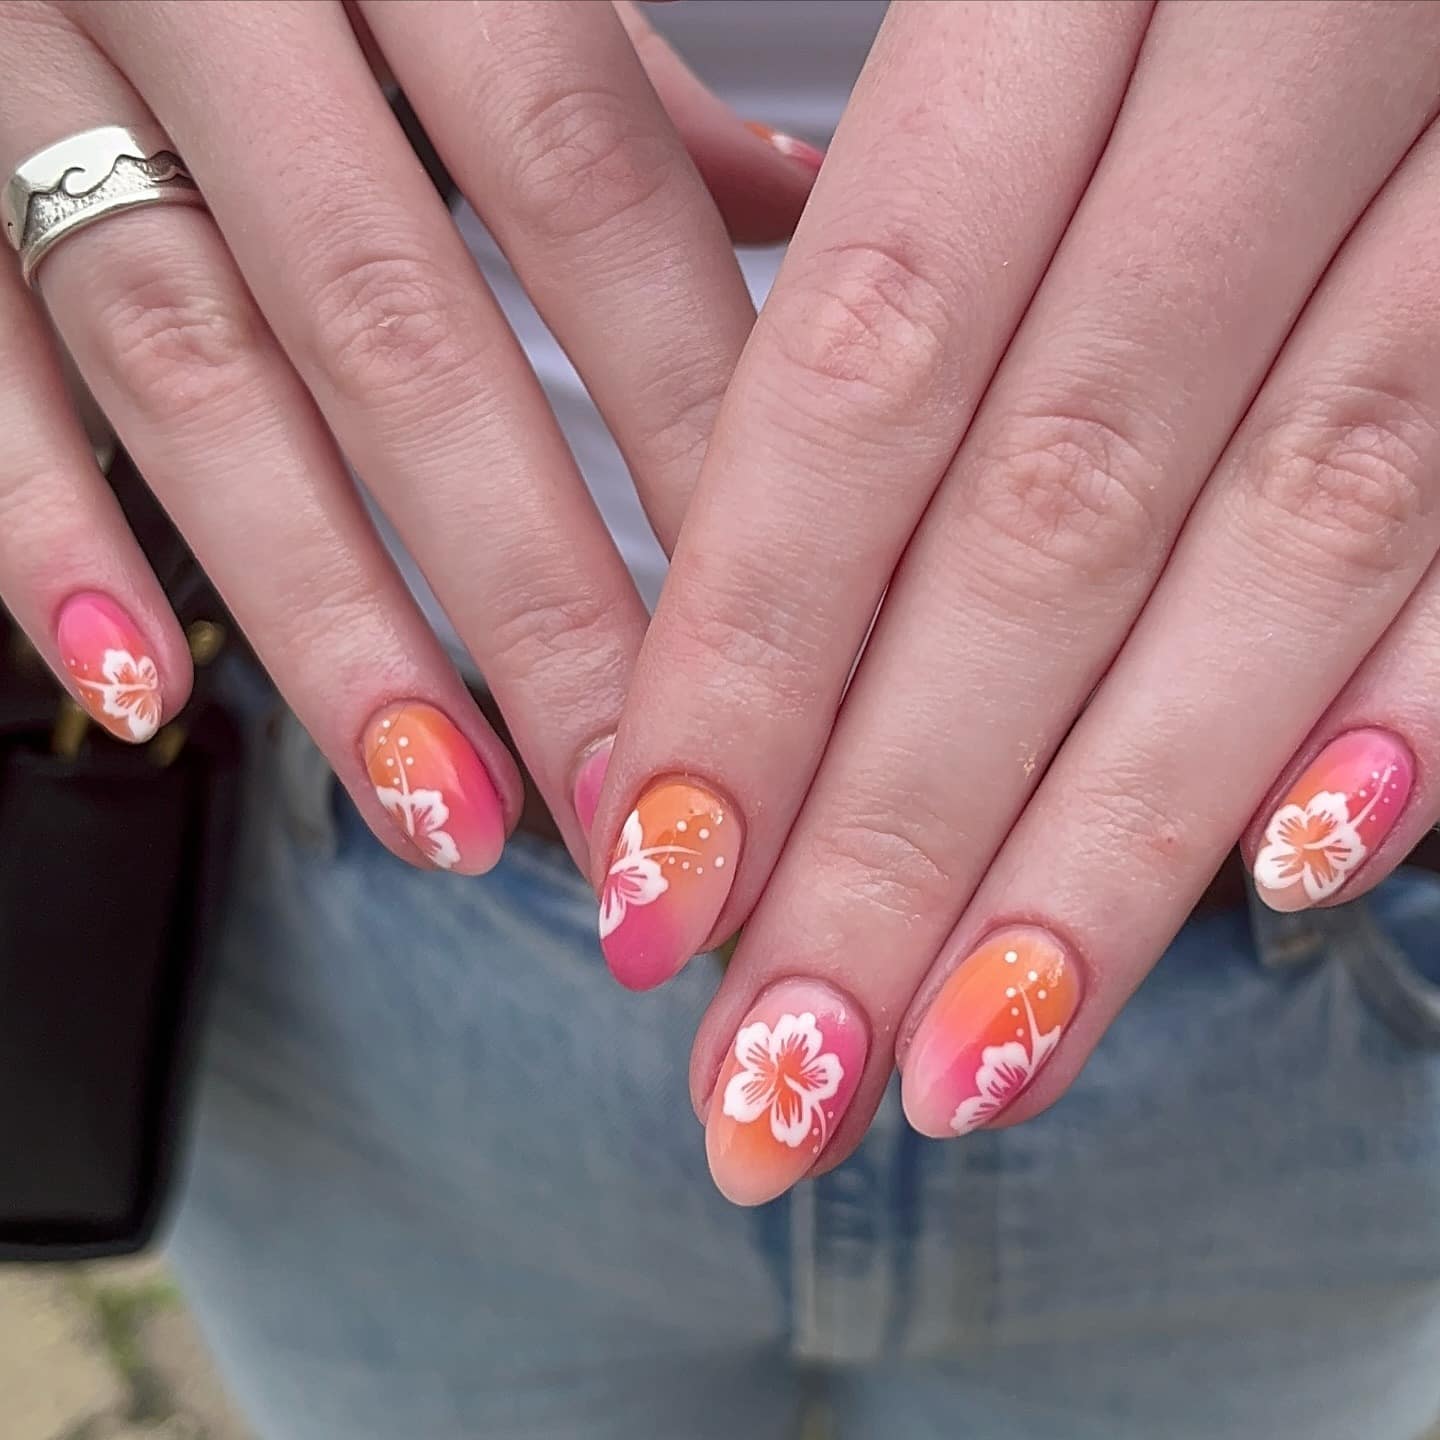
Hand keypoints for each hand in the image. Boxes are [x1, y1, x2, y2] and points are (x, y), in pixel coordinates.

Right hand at [0, 0, 817, 872]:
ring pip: (196, 380)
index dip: (691, 423)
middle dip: (533, 593)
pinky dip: (44, 534)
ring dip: (331, 624)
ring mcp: (29, 67)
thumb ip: (622, 85)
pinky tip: (140, 693)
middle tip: (631, 794)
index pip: (591, 192)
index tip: (779, 632)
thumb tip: (801, 209)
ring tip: (449, 802)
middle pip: (403, 334)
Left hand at [590, 0, 1439, 1201]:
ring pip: (1285, 538)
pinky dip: (1412, 682)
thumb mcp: (991, 0)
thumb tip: (739, 571)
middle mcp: (1292, 48)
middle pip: (1051, 515)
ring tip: (971, 1062)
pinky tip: (1298, 870)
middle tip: (774, 1076)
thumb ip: (898, 256)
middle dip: (901, 828)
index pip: (866, 380)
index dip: (754, 653)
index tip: (657, 888)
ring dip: (1115, 838)